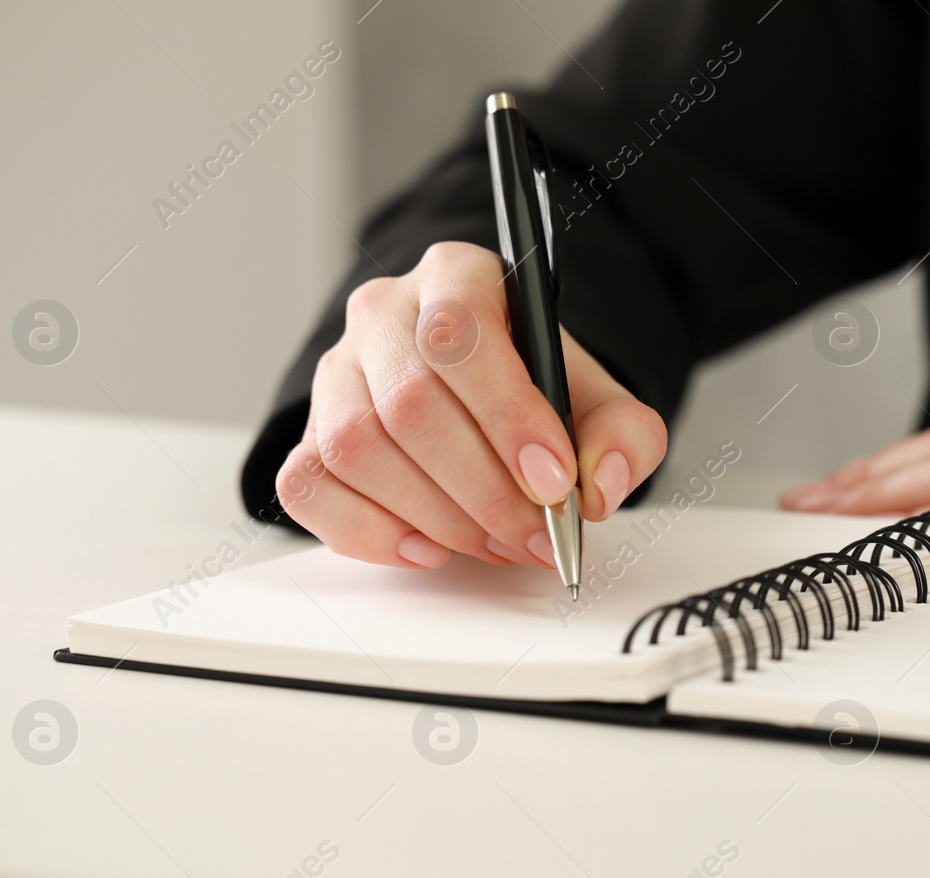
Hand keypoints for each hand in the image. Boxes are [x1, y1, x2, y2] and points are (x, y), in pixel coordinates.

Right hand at [277, 242, 666, 568]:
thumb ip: (624, 435)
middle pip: (409, 402)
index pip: (463, 333)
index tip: (554, 481)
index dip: (508, 415)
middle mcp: (384, 314)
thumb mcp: (599, 401)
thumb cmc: (534, 393)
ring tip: (495, 543)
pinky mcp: (305, 434)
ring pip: (356, 448)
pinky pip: (308, 487)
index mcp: (456, 277)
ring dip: (435, 517)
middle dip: (482, 489)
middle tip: (534, 535)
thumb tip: (599, 485)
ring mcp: (335, 374)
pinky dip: (367, 532)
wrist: (487, 403)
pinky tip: (428, 548)